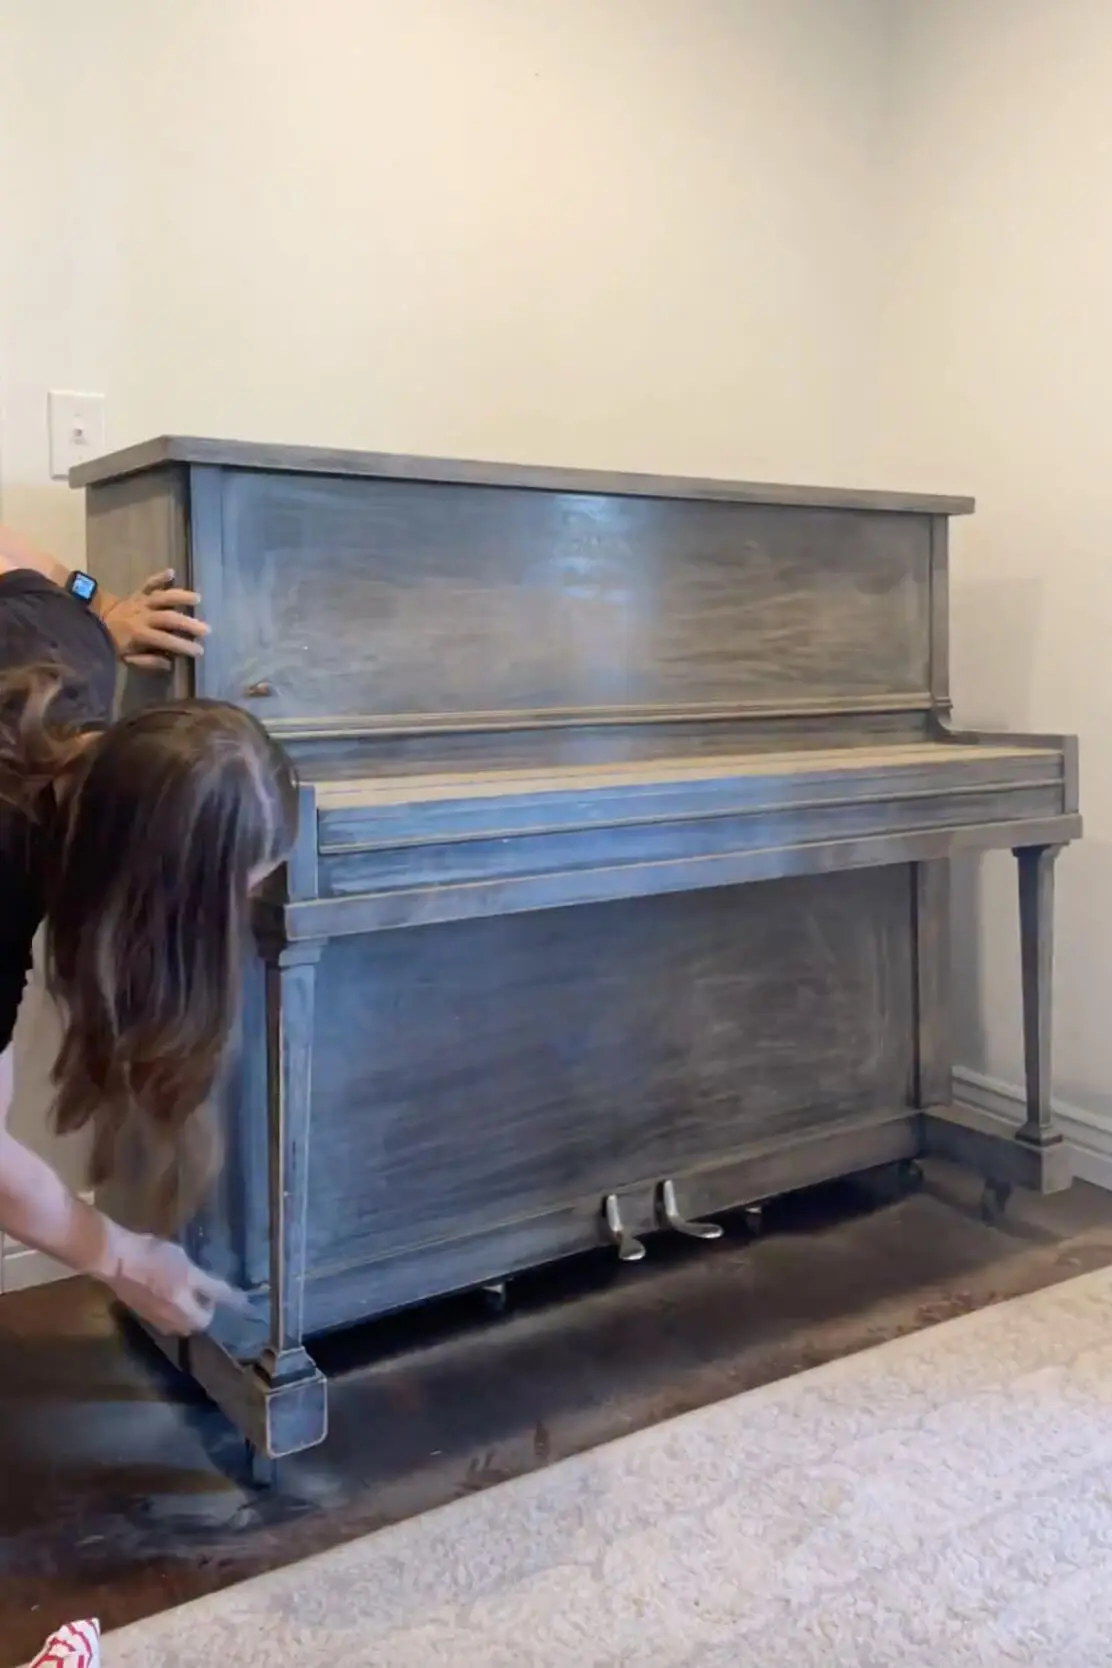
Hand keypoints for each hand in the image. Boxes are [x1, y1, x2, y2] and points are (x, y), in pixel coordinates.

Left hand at [101, 569, 209, 670]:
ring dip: (180, 596)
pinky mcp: (137, 594)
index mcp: (139, 634)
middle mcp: (142, 615)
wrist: (90, 623)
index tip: (200, 651)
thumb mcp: (126, 658)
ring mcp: (140, 602)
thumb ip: (148, 661)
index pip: (165, 640)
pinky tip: (172, 572)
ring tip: (198, 598)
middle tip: (206, 629)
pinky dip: (159, 577)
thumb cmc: (109, 644)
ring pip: (162, 597)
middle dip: (188, 624)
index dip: (183, 646)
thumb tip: (170, 662)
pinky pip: (148, 583)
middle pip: (168, 618)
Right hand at [103, 1232, 247, 1336]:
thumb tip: (209, 1286)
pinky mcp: (144, 1315)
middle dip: (206, 1314)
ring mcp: (158, 1315)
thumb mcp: (180, 1257)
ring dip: (191, 1318)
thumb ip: (197, 1275)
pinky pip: (167, 1324)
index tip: (244, 1303)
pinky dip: (175, 1318)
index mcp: (184, 1292)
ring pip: (183, 1326)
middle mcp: (174, 1309)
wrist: (116, 1260)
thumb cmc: (150, 1251)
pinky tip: (170, 1302)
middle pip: (199, 1322)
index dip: (233, 1299)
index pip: (217, 1295)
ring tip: (188, 1301)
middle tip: (205, 1298)